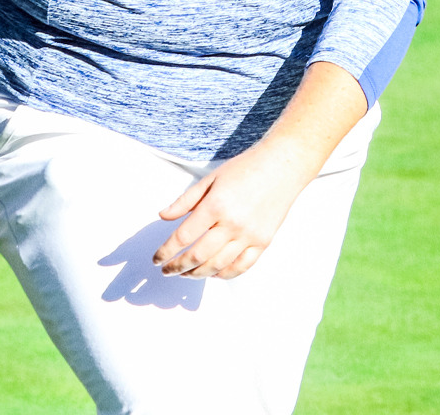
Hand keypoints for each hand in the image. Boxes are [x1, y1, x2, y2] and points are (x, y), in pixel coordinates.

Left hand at [152, 140, 319, 279]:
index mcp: (215, 206)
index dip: (166, 251)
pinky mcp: (263, 242)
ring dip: (197, 274)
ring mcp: (249, 235)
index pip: (183, 237)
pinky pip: (241, 267)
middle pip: (198, 256)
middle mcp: (232, 224)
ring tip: (186, 274)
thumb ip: (185, 200)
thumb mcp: (210, 178)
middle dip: (177, 267)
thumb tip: (163, 216)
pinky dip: (224, 274)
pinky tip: (213, 273)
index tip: (157, 259)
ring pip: (218, 266)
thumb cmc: (246, 168)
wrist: (282, 165)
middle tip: (167, 271)